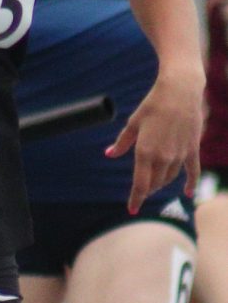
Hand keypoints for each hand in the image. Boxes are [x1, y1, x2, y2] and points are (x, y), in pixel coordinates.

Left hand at [106, 72, 204, 213]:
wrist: (180, 92)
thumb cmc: (152, 105)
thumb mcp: (133, 123)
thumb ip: (122, 142)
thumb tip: (109, 154)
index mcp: (145, 152)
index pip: (140, 184)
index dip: (136, 198)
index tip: (131, 209)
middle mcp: (164, 157)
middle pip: (155, 183)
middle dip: (147, 189)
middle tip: (141, 192)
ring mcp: (180, 154)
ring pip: (170, 178)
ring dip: (161, 184)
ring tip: (154, 186)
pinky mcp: (193, 149)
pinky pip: (192, 171)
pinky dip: (189, 183)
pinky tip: (187, 193)